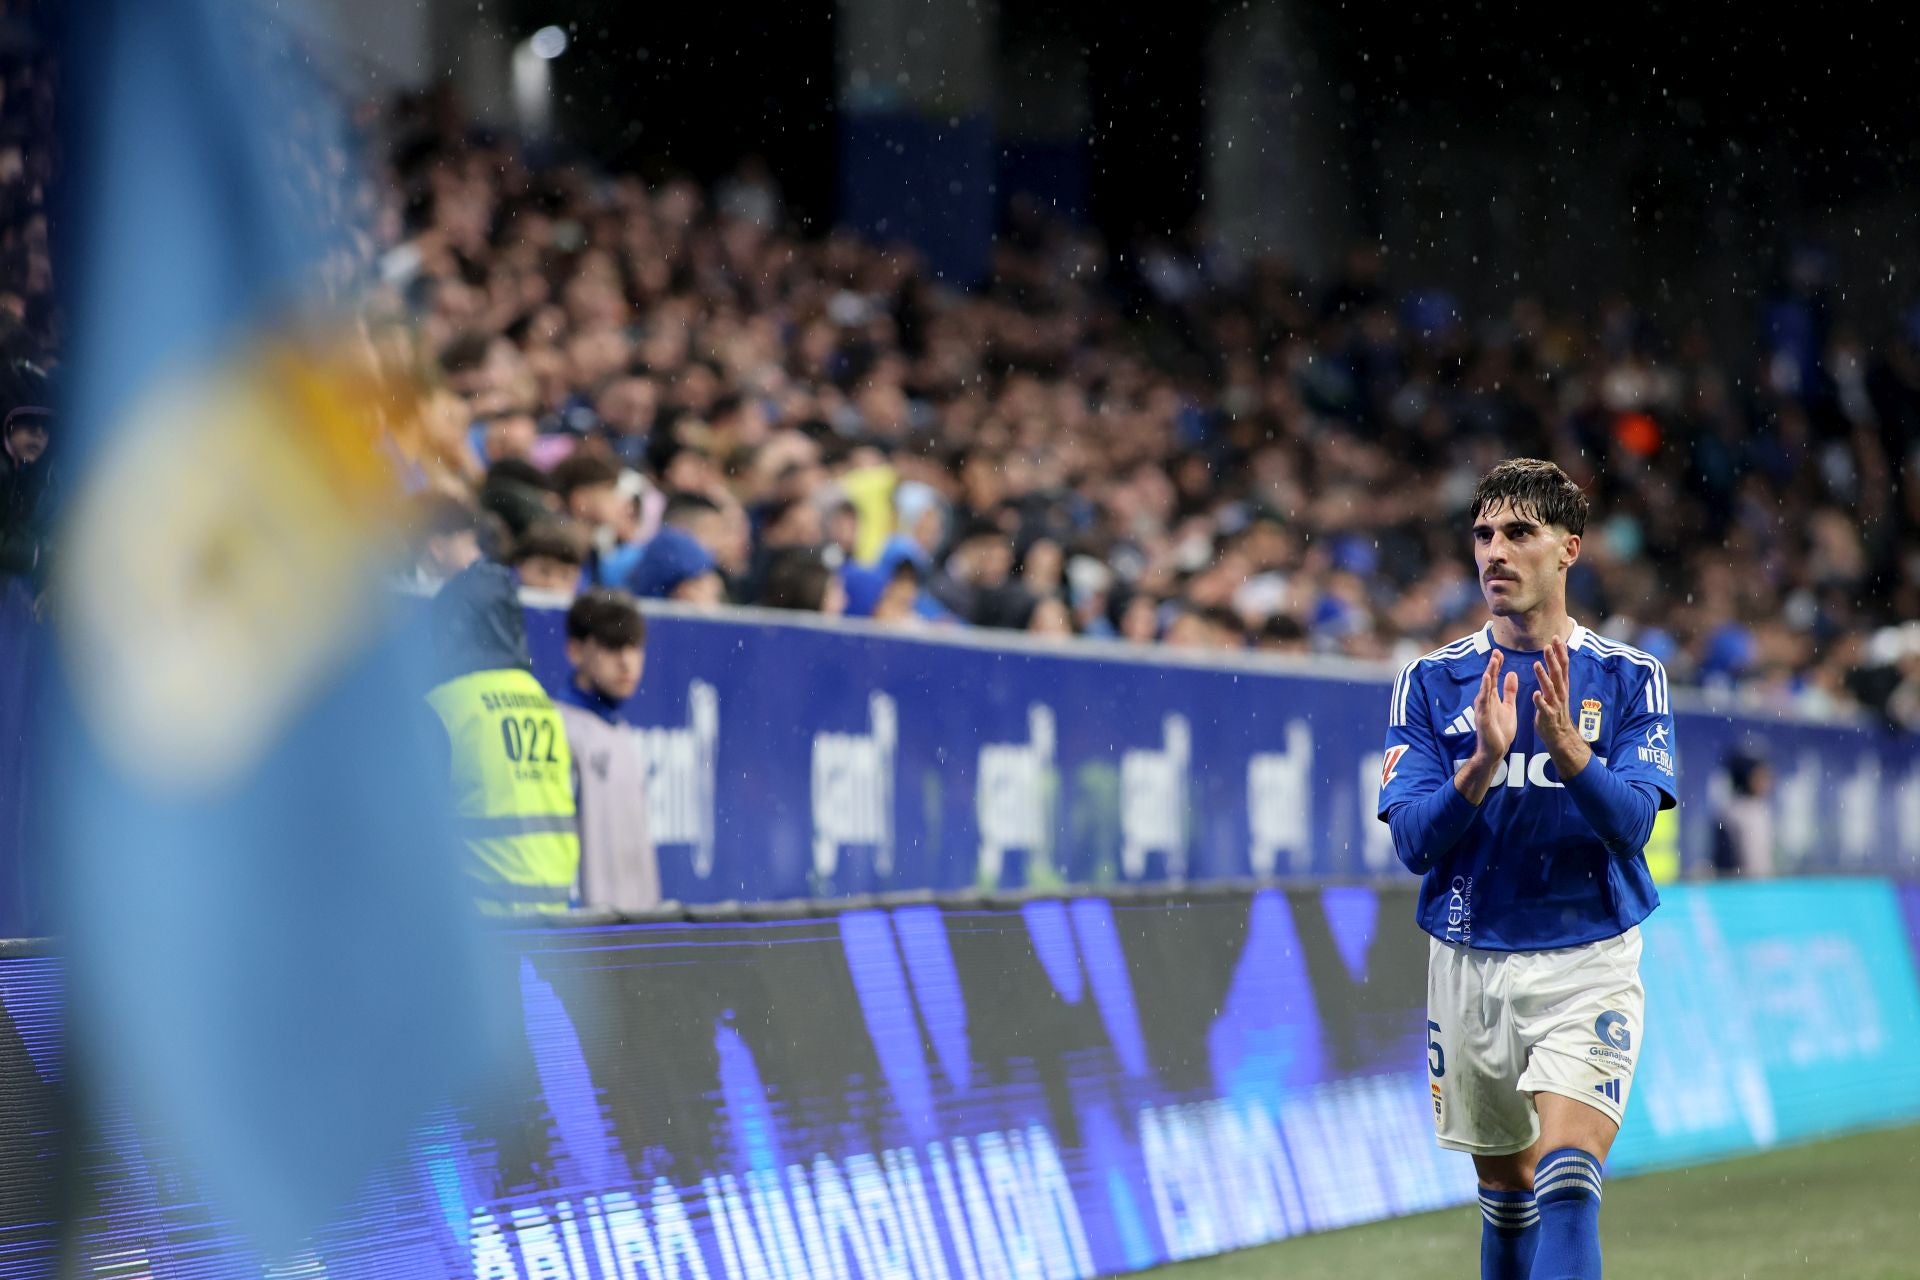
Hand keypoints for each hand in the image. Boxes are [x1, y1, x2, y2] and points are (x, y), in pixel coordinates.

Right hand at [1473, 650, 1518, 762]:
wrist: (1496, 750)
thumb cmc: (1501, 730)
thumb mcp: (1508, 707)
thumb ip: (1509, 691)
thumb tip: (1511, 673)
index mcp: (1492, 698)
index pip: (1493, 678)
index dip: (1496, 665)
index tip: (1500, 653)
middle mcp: (1485, 700)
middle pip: (1488, 680)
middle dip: (1492, 666)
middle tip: (1496, 652)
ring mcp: (1482, 708)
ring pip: (1485, 687)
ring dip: (1489, 674)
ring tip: (1493, 661)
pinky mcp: (1482, 716)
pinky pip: (1483, 700)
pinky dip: (1484, 689)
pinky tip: (1487, 679)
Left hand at [1532, 636, 1592, 776]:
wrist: (1560, 735)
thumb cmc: (1556, 710)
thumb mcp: (1558, 690)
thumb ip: (1556, 675)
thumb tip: (1557, 658)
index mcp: (1561, 686)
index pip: (1562, 666)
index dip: (1559, 652)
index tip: (1556, 637)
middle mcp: (1560, 693)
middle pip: (1557, 674)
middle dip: (1552, 659)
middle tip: (1547, 646)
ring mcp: (1554, 705)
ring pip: (1549, 688)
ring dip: (1543, 677)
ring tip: (1536, 665)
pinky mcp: (1547, 716)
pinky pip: (1543, 708)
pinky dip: (1540, 701)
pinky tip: (1535, 694)